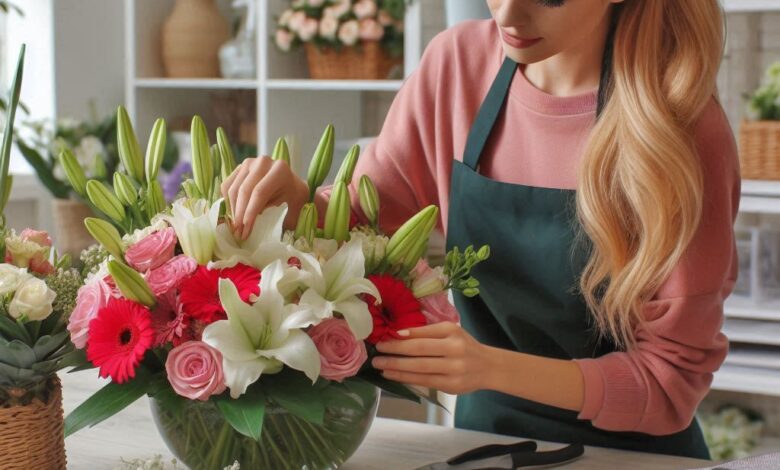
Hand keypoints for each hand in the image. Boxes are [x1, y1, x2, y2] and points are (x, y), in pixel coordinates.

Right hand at [221, 156, 308, 238]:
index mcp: (279, 170)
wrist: (289, 180)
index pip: (259, 193)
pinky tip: (234, 214)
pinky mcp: (239, 168)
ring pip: (233, 189)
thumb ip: (290, 218)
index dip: (250, 212)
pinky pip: (227, 186)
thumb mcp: (298, 204)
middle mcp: (262, 162)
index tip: (245, 229)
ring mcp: (249, 163)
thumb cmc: (293, 194)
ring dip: (232, 210)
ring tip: (236, 227)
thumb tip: (278, 235)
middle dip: (239, 214)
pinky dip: (228, 202)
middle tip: (238, 232)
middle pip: (244, 191)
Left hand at [372, 322, 492, 394]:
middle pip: (419, 352)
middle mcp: (454, 350)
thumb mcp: (450, 331)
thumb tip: (399, 333)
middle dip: (395, 353)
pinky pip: (424, 381)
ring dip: (397, 368)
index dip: (401, 339)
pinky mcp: (451, 386)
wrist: (488, 367)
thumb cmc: (465, 345)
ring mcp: (453, 370)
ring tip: (381, 366)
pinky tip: (393, 376)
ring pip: (420, 369)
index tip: (383, 340)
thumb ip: (427, 332)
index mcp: (452, 332)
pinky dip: (406, 378)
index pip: (422, 335)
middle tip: (377, 354)